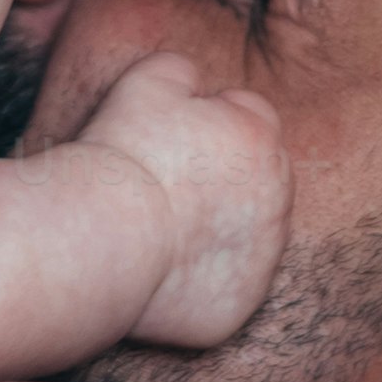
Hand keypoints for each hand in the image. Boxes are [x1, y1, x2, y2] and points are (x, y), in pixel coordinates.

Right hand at [72, 52, 291, 347]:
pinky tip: (159, 271)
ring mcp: (261, 262)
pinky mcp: (234, 310)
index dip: (209, 122)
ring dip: (217, 232)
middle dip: (223, 179)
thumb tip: (190, 79)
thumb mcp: (146, 81)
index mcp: (260, 138)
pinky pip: (224, 292)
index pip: (252, 116)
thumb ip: (180, 71)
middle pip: (260, 180)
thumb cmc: (121, 153)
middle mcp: (277, 202)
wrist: (104, 234)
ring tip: (160, 229)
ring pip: (247, 238)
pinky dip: (200, 284)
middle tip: (168, 186)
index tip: (172, 139)